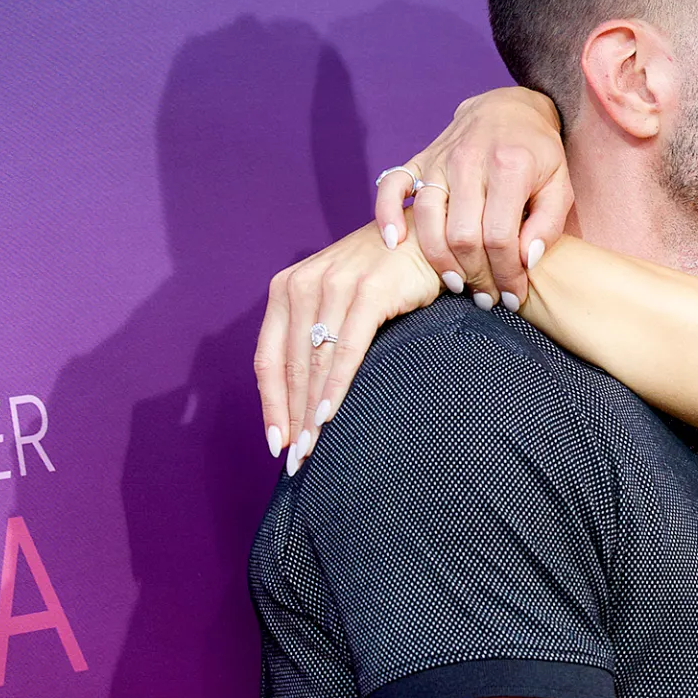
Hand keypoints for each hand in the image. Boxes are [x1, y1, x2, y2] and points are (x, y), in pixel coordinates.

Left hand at [256, 223, 441, 470]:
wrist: (429, 235)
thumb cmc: (390, 276)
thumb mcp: (343, 300)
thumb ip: (321, 333)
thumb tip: (310, 395)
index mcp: (287, 289)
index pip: (268, 358)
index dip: (271, 405)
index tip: (277, 444)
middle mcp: (303, 284)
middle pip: (288, 366)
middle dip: (291, 418)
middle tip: (296, 461)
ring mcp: (334, 285)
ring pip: (314, 362)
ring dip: (311, 411)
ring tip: (313, 451)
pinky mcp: (367, 291)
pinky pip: (346, 350)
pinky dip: (335, 386)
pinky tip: (331, 416)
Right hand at [376, 86, 571, 311]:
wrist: (509, 110)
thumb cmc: (539, 155)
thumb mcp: (560, 185)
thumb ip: (548, 225)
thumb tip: (527, 262)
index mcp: (509, 167)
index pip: (500, 236)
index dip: (506, 274)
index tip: (512, 296)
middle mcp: (469, 161)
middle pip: (462, 235)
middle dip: (476, 275)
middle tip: (487, 297)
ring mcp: (439, 159)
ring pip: (427, 220)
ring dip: (440, 261)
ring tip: (458, 285)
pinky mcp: (418, 159)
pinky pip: (391, 187)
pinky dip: (387, 215)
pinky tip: (394, 243)